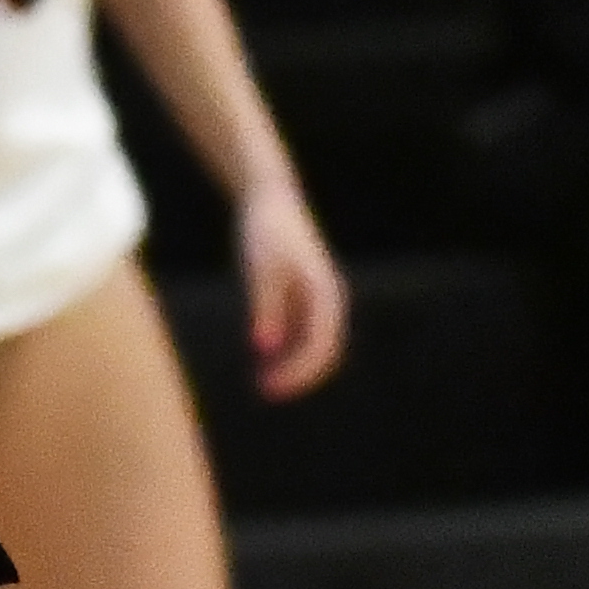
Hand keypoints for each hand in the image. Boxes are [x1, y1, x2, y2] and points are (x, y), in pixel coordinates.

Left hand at [237, 181, 351, 398]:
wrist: (268, 196)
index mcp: (325, 292)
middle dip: (299, 375)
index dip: (300, 371)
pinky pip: (303, 333)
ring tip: (264, 383)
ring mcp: (318, 298)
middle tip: (267, 391)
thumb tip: (264, 347)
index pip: (321, 344)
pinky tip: (264, 360)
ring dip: (294, 366)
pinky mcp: (304, 296)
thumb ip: (264, 306)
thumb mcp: (260, 267)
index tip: (273, 387)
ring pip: (315, 344)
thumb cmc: (264, 229)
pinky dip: (289, 351)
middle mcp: (328, 298)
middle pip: (325, 350)